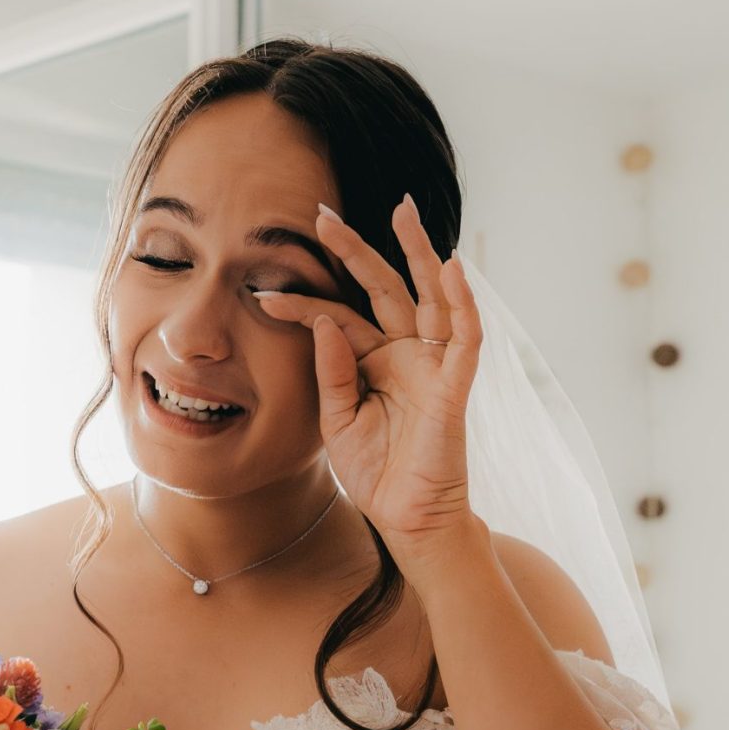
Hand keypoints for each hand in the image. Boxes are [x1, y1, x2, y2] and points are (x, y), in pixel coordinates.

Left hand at [250, 194, 483, 562]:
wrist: (406, 518)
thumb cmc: (375, 472)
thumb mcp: (337, 420)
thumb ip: (332, 372)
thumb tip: (324, 321)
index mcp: (374, 361)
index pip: (338, 317)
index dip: (303, 301)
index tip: (263, 290)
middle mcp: (405, 353)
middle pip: (382, 289)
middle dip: (355, 250)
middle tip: (322, 214)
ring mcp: (432, 365)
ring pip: (430, 296)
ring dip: (418, 253)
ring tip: (402, 211)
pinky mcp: (454, 386)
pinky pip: (465, 337)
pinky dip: (463, 302)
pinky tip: (454, 267)